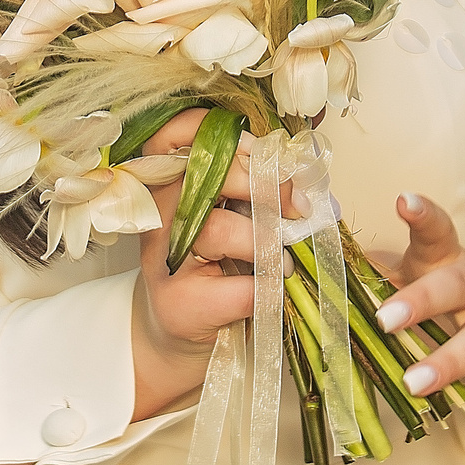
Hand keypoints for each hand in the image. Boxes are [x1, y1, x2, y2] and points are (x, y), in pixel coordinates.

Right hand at [127, 110, 301, 418]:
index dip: (222, 134)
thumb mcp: (231, 215)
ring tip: (280, 260)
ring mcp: (164, 258)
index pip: (176, 131)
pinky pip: (240, 287)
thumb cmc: (214, 266)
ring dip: (265, 244)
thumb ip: (254, 189)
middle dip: (264, 187)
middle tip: (293, 208)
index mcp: (170, 180)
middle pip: (209, 174)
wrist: (181, 333)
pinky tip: (267, 291)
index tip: (260, 154)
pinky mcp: (179, 303)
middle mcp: (160, 212)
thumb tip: (304, 181)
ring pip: (220, 230)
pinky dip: (267, 289)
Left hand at [377, 192, 464, 405]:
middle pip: (452, 285)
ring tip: (415, 383)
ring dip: (449, 360)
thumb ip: (374, 275)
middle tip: (383, 320)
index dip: (421, 215)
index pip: (434, 232)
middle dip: (419, 302)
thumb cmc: (446, 297)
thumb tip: (313, 265)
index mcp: (442, 261)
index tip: (404, 200)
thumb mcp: (415, 278)